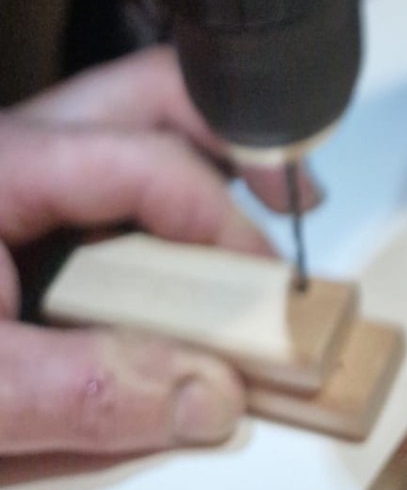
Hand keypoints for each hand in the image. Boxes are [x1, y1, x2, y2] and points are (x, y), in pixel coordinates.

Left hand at [0, 46, 292, 457]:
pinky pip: (95, 177)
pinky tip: (174, 253)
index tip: (265, 300)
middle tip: (295, 195)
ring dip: (197, 158)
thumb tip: (212, 395)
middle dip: (232, 135)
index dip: (224, 226)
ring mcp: (5, 172)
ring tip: (254, 213)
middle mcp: (12, 146)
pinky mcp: (0, 212)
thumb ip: (84, 392)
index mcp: (6, 162)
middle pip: (147, 94)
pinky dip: (154, 200)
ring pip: (123, 123)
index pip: (151, 163)